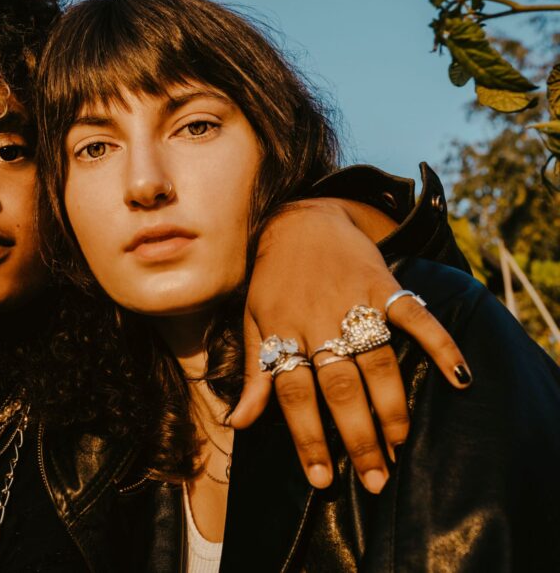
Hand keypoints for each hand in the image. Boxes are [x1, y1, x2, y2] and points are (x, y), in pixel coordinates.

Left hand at [229, 198, 471, 493]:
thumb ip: (253, 374)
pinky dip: (440, 344)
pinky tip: (459, 377)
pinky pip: (416, 317)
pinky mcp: (384, 285)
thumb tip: (238, 424)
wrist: (299, 220)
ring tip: (399, 445)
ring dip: (391, 407)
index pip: (293, 394)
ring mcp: (354, 302)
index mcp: (283, 331)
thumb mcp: (252, 322)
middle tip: (375, 478)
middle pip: (339, 386)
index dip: (307, 437)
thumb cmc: (271, 280)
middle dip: (357, 436)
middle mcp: (318, 320)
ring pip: (376, 361)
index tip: (322, 478)